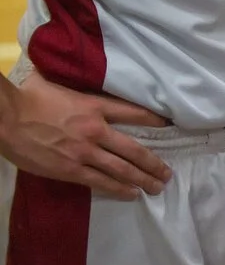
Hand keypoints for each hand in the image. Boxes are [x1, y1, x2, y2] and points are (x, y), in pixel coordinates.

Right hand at [0, 68, 170, 197]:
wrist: (5, 118)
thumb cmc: (28, 97)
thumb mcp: (60, 83)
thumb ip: (78, 86)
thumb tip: (81, 71)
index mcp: (95, 106)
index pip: (134, 113)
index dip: (154, 121)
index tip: (169, 126)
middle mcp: (96, 131)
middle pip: (134, 150)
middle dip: (153, 164)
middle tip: (167, 174)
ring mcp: (84, 153)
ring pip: (121, 170)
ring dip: (141, 180)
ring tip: (156, 187)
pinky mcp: (69, 170)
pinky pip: (99, 182)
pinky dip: (118, 188)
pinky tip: (131, 194)